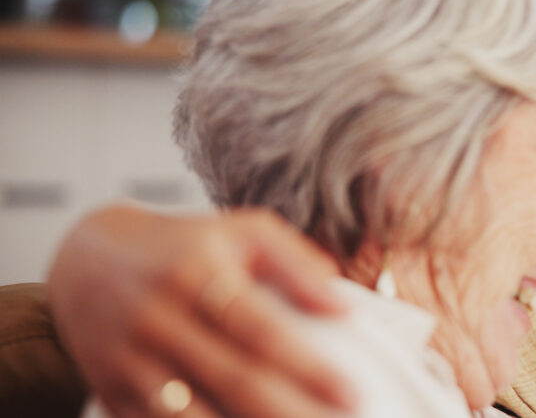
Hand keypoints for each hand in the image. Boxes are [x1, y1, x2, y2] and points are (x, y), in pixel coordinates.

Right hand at [48, 204, 355, 416]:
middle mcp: (159, 319)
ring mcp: (131, 362)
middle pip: (233, 380)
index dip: (307, 367)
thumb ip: (295, 262)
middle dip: (291, 411)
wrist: (87, 262)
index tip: (352, 392)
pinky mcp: (112, 393)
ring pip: (192, 417)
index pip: (260, 331)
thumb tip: (344, 305)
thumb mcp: (242, 232)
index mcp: (197, 275)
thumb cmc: (187, 246)